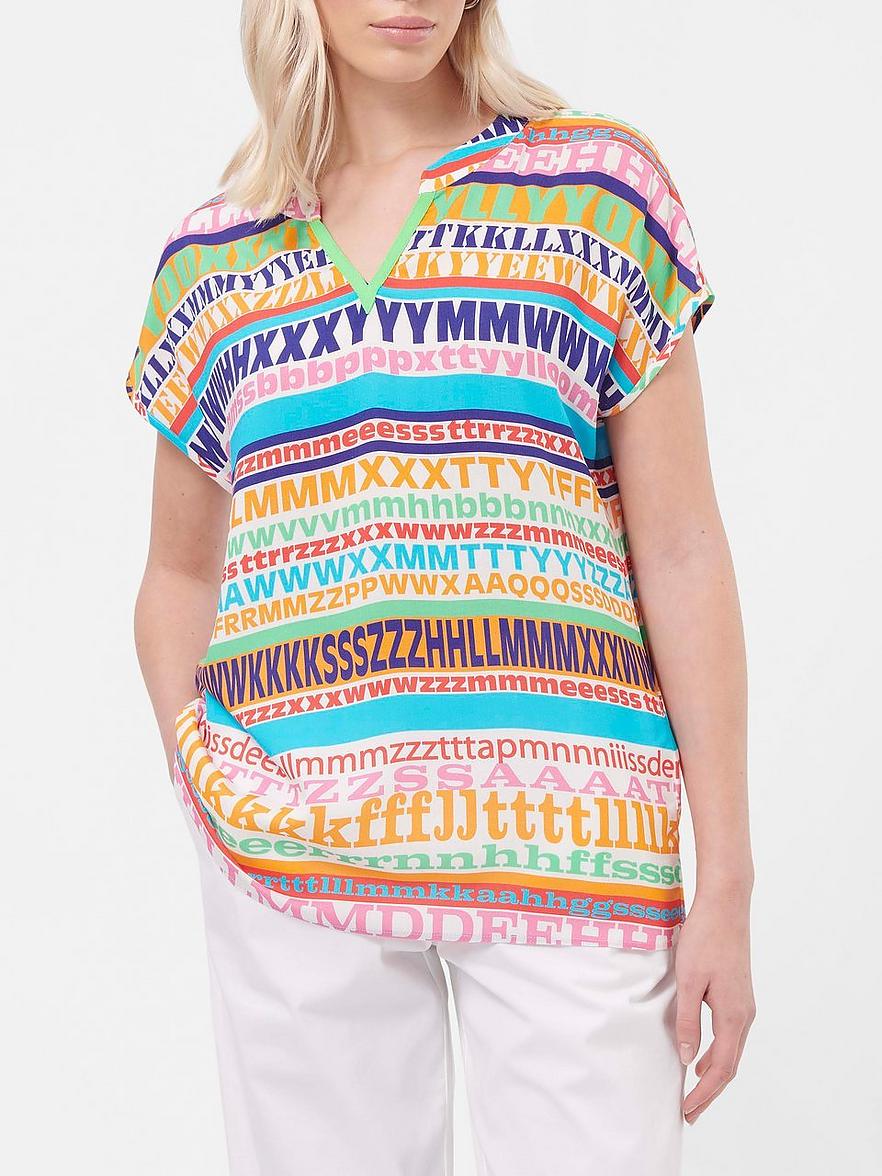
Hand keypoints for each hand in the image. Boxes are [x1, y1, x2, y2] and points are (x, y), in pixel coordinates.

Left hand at [674, 886, 755, 1123]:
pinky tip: (702, 1056)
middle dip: (710, 1092)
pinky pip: (731, 1035)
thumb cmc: (705, 939)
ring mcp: (745, 1005)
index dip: (704, 1093)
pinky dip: (718, 1054)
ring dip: (714, 1074)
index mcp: (733, 1016)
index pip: (721, 1069)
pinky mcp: (739, 995)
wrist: (726, 906)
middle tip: (690, 1112)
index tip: (688, 1110)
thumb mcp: (688, 981)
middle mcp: (745, 1015)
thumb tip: (687, 1059)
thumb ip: (688, 1021)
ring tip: (694, 1091)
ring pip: (732, 1051)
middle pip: (730, 1066)